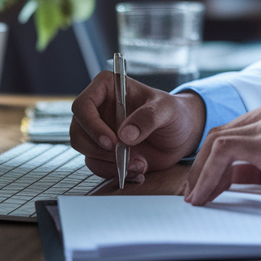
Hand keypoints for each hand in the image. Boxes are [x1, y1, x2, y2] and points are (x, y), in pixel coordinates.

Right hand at [70, 71, 205, 182]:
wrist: (181, 135)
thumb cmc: (174, 113)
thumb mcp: (166, 110)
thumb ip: (148, 118)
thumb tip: (125, 135)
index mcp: (108, 88)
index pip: (83, 105)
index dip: (91, 125)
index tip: (112, 141)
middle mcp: (99, 109)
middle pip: (78, 132)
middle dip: (99, 150)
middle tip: (124, 157)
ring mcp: (100, 131)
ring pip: (85, 151)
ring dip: (110, 164)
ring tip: (138, 164)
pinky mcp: (105, 152)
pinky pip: (98, 166)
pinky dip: (115, 173)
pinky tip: (138, 170)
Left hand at [182, 96, 260, 209]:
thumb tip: (237, 175)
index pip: (235, 129)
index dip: (215, 158)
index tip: (206, 183)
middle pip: (222, 132)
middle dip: (203, 165)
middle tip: (194, 192)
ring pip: (217, 140)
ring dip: (201, 172)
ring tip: (197, 197)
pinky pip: (223, 152)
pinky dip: (208, 174)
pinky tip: (205, 194)